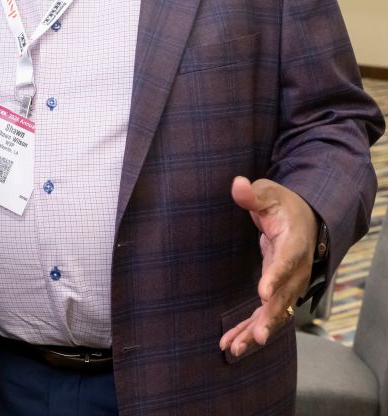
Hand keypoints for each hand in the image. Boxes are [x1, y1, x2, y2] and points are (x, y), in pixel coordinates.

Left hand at [219, 176, 317, 356]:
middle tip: (255, 337)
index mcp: (294, 244)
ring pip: (275, 314)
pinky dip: (249, 330)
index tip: (263, 293)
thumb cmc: (283, 205)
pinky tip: (230, 345)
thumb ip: (253, 193)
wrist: (305, 219)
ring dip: (256, 331)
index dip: (275, 278)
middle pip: (284, 297)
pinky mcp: (279, 292)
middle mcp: (296, 270)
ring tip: (236, 349)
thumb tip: (237, 185)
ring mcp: (289, 284)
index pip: (286, 262)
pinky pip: (265, 315)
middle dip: (269, 319)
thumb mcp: (269, 193)